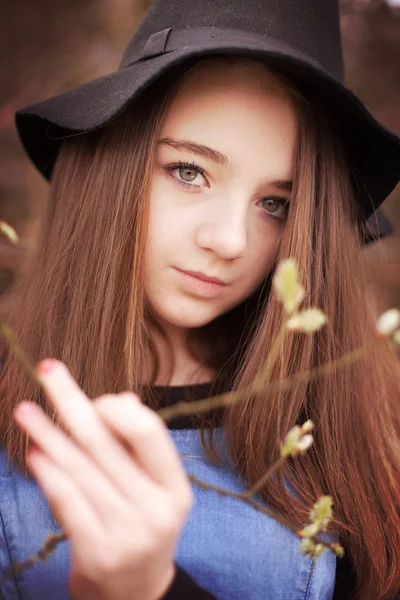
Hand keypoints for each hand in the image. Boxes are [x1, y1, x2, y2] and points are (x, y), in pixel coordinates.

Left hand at [13, 359, 192, 599]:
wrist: (136, 594)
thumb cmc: (143, 526)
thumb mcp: (154, 488)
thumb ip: (138, 445)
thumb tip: (120, 398)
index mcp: (176, 488)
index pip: (149, 434)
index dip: (117, 409)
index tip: (93, 396)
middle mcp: (156, 509)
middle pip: (105, 444)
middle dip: (72, 402)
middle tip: (47, 370)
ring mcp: (127, 533)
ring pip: (79, 469)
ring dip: (48, 433)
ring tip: (24, 409)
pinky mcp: (97, 553)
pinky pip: (67, 500)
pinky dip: (48, 472)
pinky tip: (34, 451)